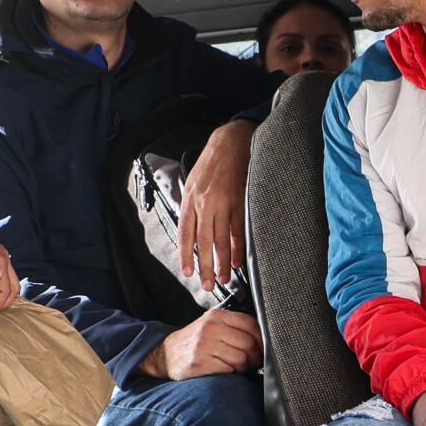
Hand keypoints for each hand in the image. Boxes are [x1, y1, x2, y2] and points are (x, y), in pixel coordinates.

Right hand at [138, 310, 260, 379]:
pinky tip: (226, 370)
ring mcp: (204, 346)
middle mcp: (210, 328)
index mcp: (215, 316)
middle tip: (253, 362)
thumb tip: (262, 337)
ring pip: (240, 358)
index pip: (250, 323)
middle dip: (255, 356)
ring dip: (244, 366)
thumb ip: (232, 326)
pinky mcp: (200, 363)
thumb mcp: (210, 325)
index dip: (261, 338)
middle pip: (248, 343)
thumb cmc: (193, 342)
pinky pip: (228, 369)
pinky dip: (231, 372)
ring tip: (238, 367)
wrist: (166, 355)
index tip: (262, 347)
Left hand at [176, 120, 254, 290]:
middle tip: (206, 284)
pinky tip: (237, 260)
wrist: (230, 141)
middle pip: (203, 242)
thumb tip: (191, 230)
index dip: (186, 255)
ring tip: (223, 278)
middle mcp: (204, 203)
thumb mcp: (192, 181)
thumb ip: (191, 206)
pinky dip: (237, 246)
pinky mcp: (240, 201)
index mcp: (190, 200)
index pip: (185, 234)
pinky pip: (237, 229)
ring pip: (221, 239)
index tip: (188, 272)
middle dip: (204, 266)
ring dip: (222, 261)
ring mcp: (223, 203)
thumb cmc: (211, 162)